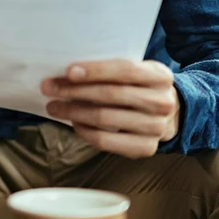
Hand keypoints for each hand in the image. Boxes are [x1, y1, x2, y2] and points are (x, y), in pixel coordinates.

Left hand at [41, 59, 179, 158]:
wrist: (169, 116)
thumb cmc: (140, 87)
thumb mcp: (136, 72)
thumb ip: (111, 70)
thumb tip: (67, 72)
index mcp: (160, 76)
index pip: (125, 70)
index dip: (95, 71)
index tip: (68, 71)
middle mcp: (162, 102)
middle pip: (111, 95)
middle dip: (74, 91)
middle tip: (49, 88)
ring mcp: (156, 128)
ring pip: (105, 118)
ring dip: (73, 111)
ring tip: (54, 106)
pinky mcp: (145, 148)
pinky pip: (106, 141)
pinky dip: (84, 131)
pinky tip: (73, 122)